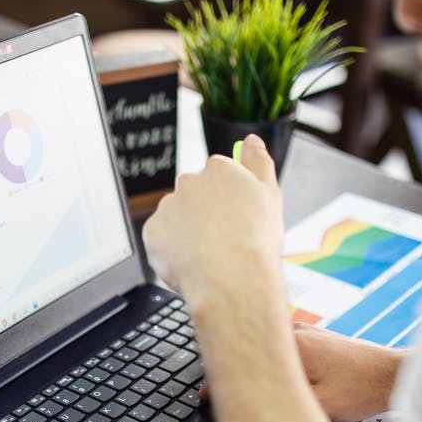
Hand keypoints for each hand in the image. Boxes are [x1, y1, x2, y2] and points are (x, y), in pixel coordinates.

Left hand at [142, 134, 283, 303]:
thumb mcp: (270, 195)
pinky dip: (173, 249)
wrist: (231, 281)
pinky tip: (191, 262)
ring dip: (188, 230)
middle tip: (224, 240)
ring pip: (177, 216)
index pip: (219, 177)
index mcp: (219, 169)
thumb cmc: (255, 243)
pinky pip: (162, 239)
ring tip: (209, 255)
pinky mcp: (152, 231)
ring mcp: (168, 206)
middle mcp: (189, 181)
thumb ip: (259, 162)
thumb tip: (253, 140)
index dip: (229, 201)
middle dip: (206, 213)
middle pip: (196, 195)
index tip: (236, 218)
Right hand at [201, 323, 405, 421]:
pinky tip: (268, 368)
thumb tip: (251, 408)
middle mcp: (296, 332)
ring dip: (251, 358)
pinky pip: (281, 343)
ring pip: (265, 342)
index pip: (243, 358)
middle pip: (250, 344)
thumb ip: (282, 406)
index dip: (219, 381)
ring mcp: (307, 332)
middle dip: (231, 366)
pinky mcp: (318, 337)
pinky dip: (268, 354)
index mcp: (291, 346)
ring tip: (238, 377)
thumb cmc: (362, 390)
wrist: (394, 375)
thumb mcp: (319, 408)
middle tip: (216, 388)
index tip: (207, 397)